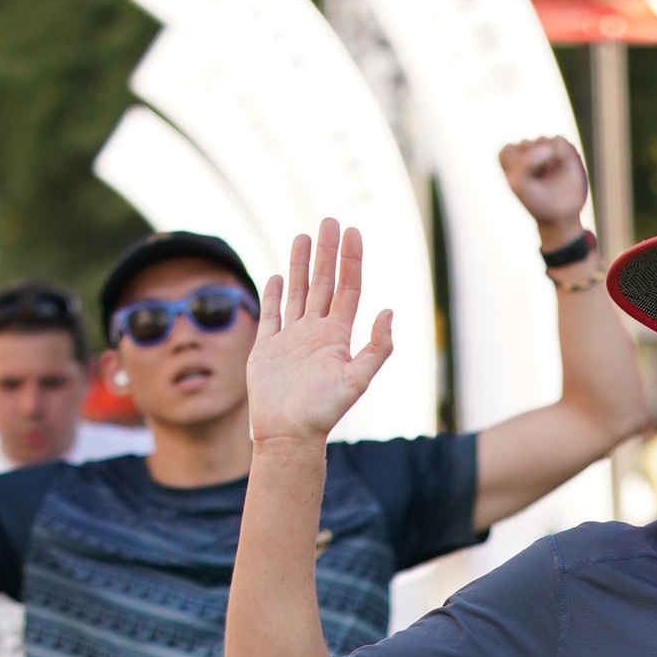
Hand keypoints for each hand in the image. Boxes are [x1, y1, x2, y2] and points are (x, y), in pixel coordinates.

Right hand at [248, 221, 392, 445]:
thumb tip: (389, 313)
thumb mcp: (357, 380)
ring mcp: (292, 339)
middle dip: (327, 253)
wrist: (288, 434)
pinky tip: (278, 275)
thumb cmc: (323, 412)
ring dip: (300, 265)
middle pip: (323, 283)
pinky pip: (271, 315)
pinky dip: (273, 294)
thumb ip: (377, 348)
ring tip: (303, 236)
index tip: (352, 233)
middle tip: (329, 221)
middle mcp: (316, 333)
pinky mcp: (268, 348)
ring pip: (298, 292)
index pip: (347, 289)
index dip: (351, 261)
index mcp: (338, 337)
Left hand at [499, 134, 588, 242]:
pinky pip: (558, 140)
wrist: (561, 215)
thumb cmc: (537, 202)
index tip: (522, 183)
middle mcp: (528, 150)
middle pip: (525, 145)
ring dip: (547, 162)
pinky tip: (561, 163)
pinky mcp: (563, 148)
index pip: (508, 151)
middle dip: (532, 166)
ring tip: (550, 174)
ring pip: (542, 140)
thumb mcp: (520, 186)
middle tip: (538, 183)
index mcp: (511, 158)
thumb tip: (549, 148)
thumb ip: (526, 162)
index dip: (516, 168)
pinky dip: (560, 152)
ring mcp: (546, 148)